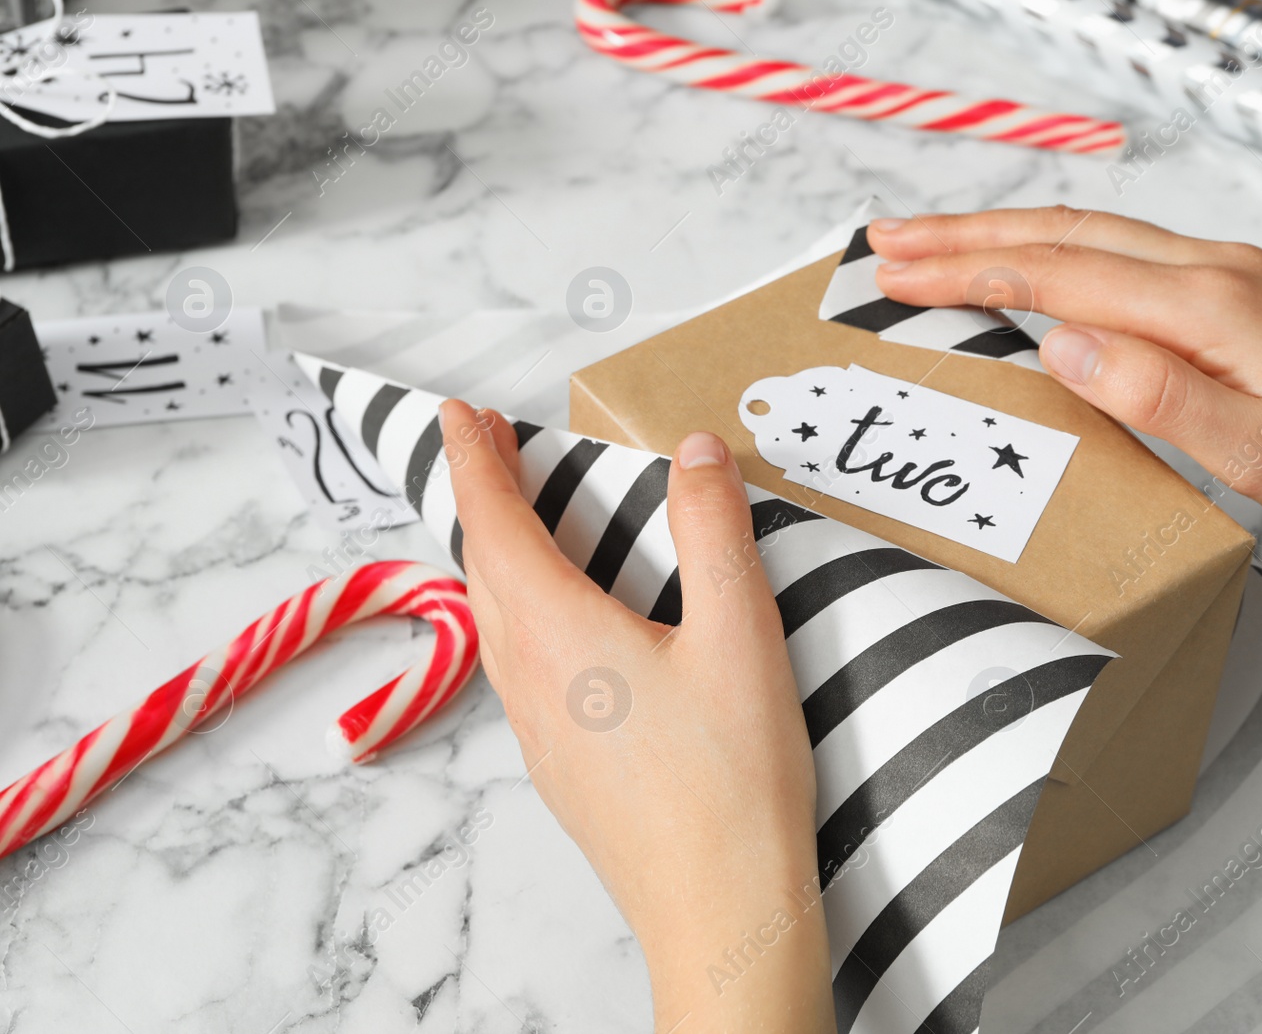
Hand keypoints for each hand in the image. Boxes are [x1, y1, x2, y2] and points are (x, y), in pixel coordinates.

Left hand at [440, 401, 834, 1032]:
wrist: (718, 909)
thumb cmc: (731, 779)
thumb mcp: (740, 634)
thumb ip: (714, 532)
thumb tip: (695, 452)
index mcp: (561, 633)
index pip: (496, 525)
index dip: (475, 462)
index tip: (459, 415)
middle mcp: (531, 679)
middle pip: (483, 570)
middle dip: (482, 500)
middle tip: (491, 447)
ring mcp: (539, 731)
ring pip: (494, 622)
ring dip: (496, 558)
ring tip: (519, 522)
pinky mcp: (560, 768)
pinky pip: (517, 666)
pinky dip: (519, 613)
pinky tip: (562, 626)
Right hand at [868, 206, 1261, 644]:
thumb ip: (1160, 396)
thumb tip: (1064, 345)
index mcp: (1214, 306)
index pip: (1063, 273)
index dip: (970, 271)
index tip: (898, 271)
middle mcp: (1218, 275)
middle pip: (1067, 234)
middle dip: (966, 235)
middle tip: (887, 241)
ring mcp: (1230, 280)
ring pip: (1094, 238)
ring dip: (1007, 237)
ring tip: (937, 245)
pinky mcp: (1238, 299)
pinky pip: (1127, 259)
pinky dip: (1059, 255)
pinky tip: (1038, 269)